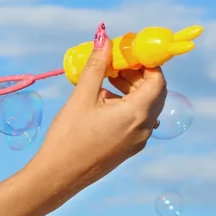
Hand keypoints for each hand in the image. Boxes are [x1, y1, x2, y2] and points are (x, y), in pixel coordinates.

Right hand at [34, 22, 166, 187]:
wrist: (58, 176)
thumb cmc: (68, 137)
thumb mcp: (82, 97)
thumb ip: (97, 66)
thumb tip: (105, 39)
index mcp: (137, 114)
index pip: (157, 79)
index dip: (146, 61)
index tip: (127, 52)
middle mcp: (143, 128)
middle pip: (154, 92)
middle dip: (137, 73)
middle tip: (115, 62)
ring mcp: (137, 141)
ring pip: (145, 106)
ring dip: (131, 88)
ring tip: (105, 79)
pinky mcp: (128, 148)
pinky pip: (136, 120)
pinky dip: (126, 105)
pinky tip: (102, 101)